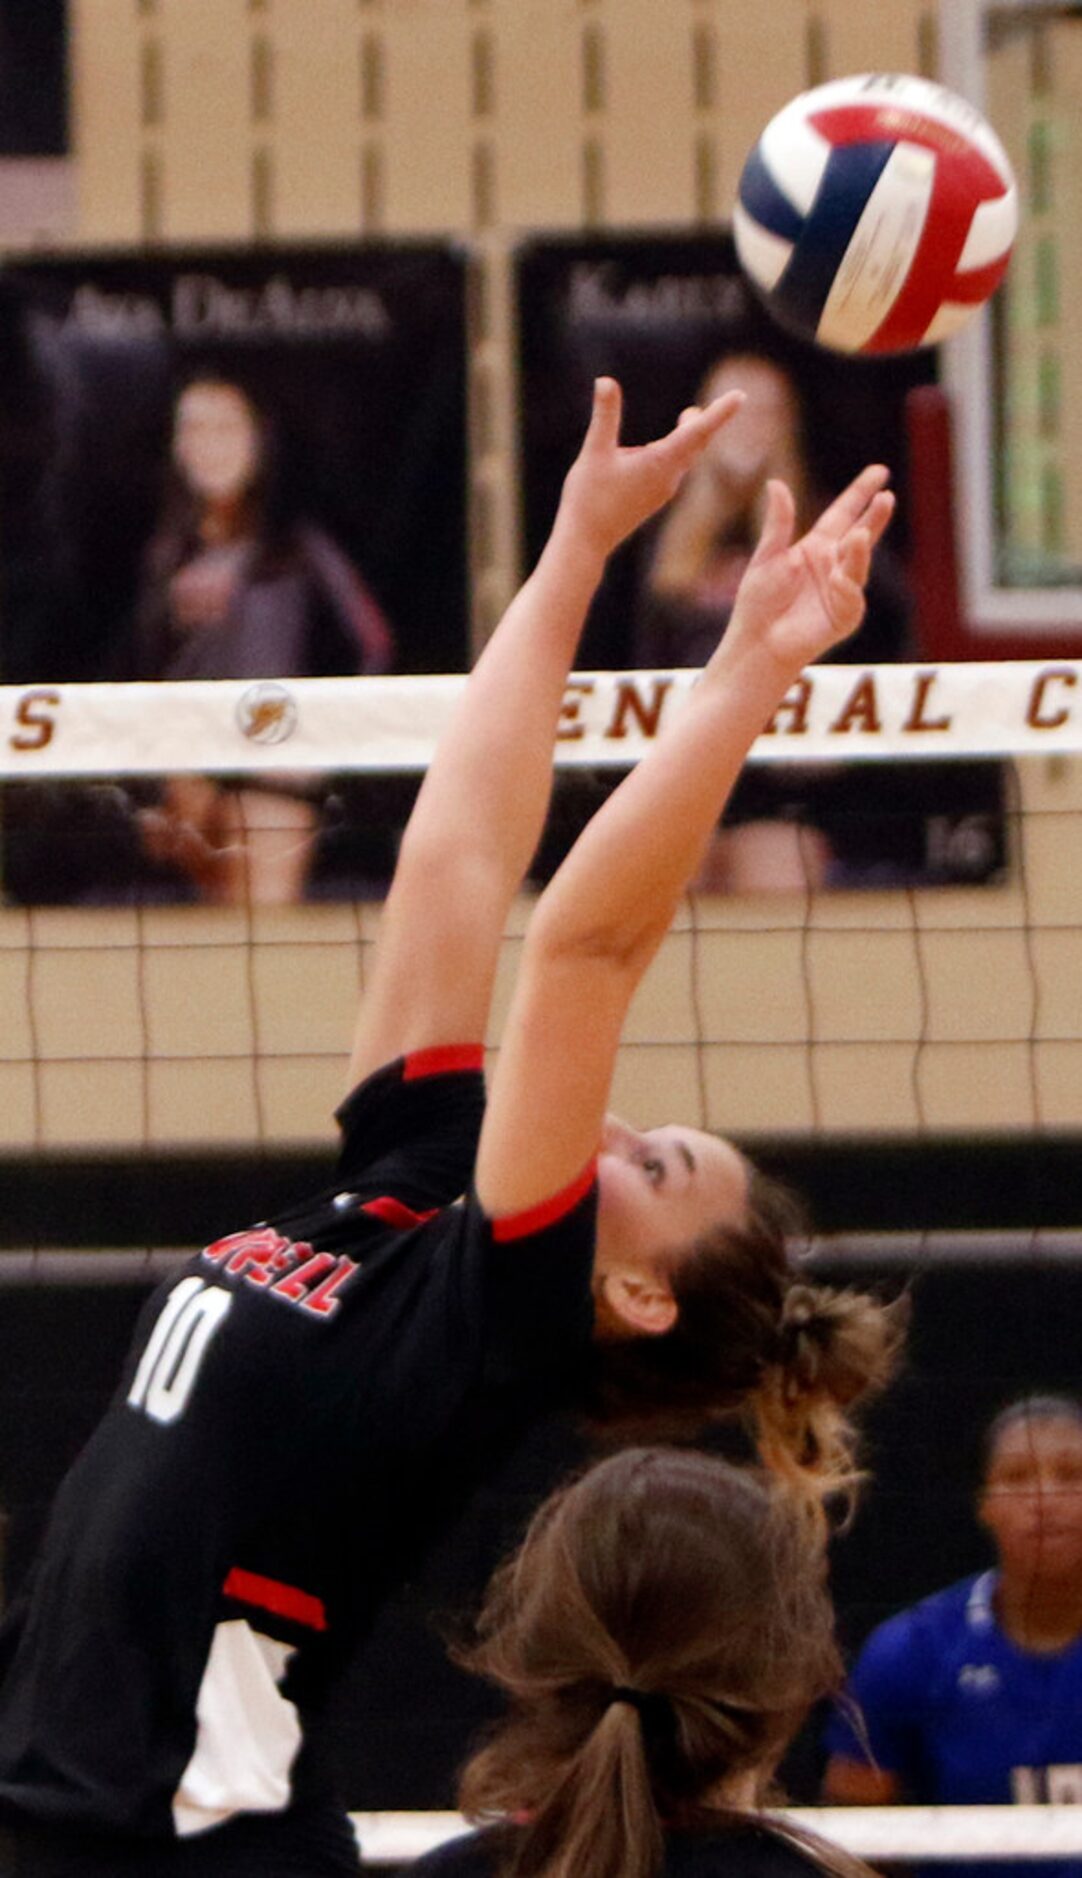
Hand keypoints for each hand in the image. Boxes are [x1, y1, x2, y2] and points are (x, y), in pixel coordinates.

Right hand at [557, 376, 744, 562]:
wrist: (586, 543)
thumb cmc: (589, 499)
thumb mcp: (594, 452)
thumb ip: (605, 416)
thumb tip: (606, 380)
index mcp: (660, 464)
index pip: (697, 431)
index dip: (720, 412)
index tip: (740, 396)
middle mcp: (668, 478)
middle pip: (697, 443)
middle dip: (707, 421)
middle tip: (729, 401)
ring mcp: (662, 490)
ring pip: (684, 457)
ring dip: (691, 436)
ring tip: (693, 417)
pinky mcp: (652, 498)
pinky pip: (671, 469)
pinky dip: (675, 451)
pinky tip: (660, 448)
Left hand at [718, 465, 894, 682]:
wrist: (757, 642)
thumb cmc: (758, 603)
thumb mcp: (767, 557)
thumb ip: (778, 523)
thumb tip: (776, 483)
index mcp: (816, 547)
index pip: (843, 513)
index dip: (860, 493)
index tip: (880, 472)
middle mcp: (834, 564)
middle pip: (862, 534)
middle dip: (875, 517)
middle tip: (886, 497)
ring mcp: (842, 589)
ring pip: (859, 564)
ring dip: (861, 551)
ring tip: (860, 535)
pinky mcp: (845, 615)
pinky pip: (852, 596)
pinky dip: (846, 587)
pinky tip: (837, 580)